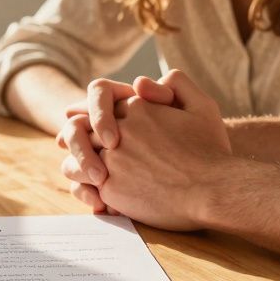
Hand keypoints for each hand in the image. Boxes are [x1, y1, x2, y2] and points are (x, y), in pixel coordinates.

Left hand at [66, 71, 233, 230]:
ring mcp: (112, 160)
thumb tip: (141, 83)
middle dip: (73, 138)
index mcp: (136, 107)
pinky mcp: (111, 188)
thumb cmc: (211, 150)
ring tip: (84, 173)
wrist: (214, 190)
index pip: (100, 105)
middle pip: (81, 130)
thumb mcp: (202, 105)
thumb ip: (177, 84)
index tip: (76, 118)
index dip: (88, 113)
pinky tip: (95, 197)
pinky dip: (85, 191)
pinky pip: (83, 187)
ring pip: (75, 161)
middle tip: (65, 143)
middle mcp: (119, 130)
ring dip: (76, 165)